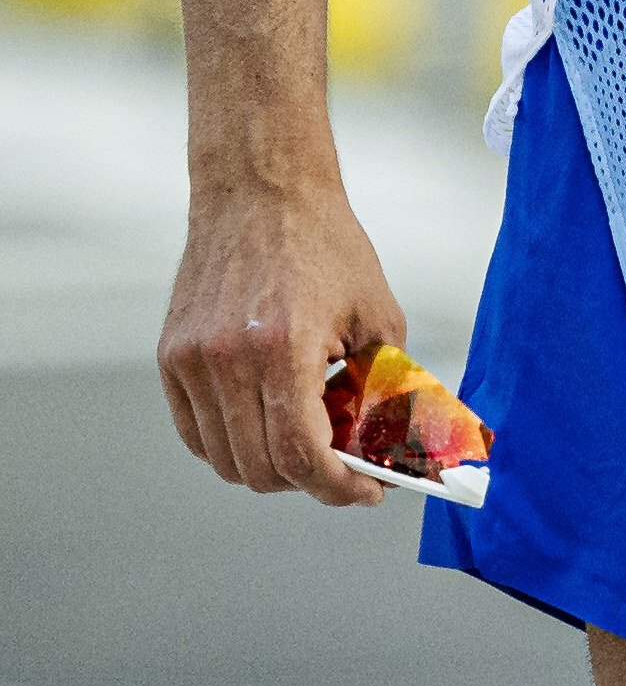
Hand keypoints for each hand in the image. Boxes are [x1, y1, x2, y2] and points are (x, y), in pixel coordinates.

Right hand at [159, 172, 406, 507]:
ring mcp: (190, 362)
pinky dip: (231, 445)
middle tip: (345, 469)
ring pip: (224, 457)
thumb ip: (383, 384)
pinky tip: (267, 427)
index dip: (338, 488)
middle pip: (259, 468)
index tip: (367, 492)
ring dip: (269, 466)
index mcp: (283, 349)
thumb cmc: (327, 246)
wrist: (262, 193)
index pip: (301, 455)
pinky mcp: (171, 358)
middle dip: (309, 481)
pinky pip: (196, 431)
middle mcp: (226, 361)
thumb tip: (393, 445)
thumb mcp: (377, 315)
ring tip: (309, 442)